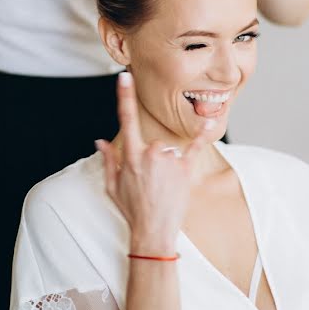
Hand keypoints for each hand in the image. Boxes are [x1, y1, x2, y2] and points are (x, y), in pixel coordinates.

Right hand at [95, 73, 205, 254]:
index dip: (124, 97)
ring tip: (163, 186)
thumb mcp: (112, 186)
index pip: (126, 120)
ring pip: (169, 150)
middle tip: (149, 181)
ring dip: (167, 163)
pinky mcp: (186, 169)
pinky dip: (202, 136)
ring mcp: (169, 161)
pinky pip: (195, 147)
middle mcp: (150, 154)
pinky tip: (208, 124)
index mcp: (131, 156)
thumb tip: (100, 141)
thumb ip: (108, 160)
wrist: (153, 231)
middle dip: (152, 157)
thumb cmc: (131, 210)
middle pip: (153, 142)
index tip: (124, 78)